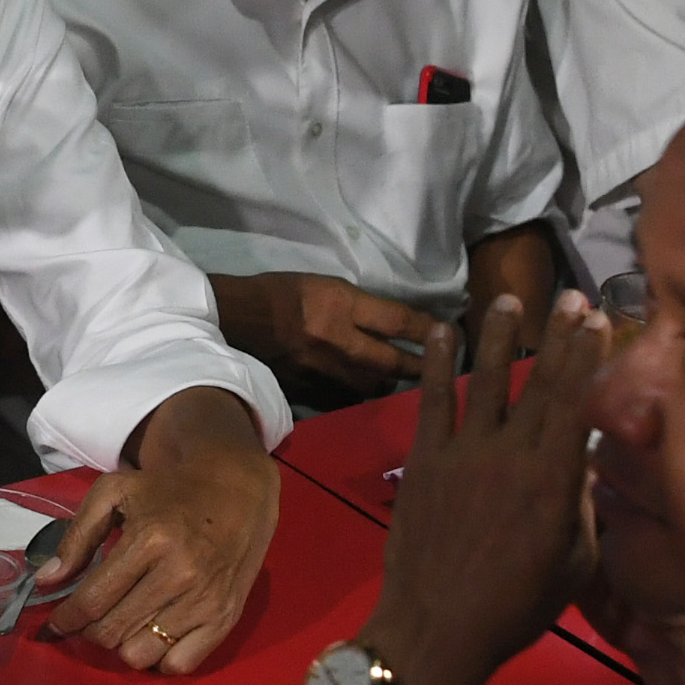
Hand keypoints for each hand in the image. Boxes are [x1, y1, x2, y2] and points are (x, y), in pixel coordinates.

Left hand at [46, 398, 277, 673]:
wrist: (236, 489)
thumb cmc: (168, 491)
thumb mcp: (114, 493)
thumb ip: (77, 536)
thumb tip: (46, 582)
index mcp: (150, 539)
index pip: (93, 600)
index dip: (65, 619)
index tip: (55, 623)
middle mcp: (180, 575)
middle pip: (112, 632)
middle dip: (90, 631)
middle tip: (90, 618)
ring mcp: (206, 601)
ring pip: (140, 655)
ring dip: (121, 644)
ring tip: (122, 622)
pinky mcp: (226, 619)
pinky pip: (179, 665)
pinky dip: (158, 658)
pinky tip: (152, 635)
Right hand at [218, 272, 446, 392]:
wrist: (235, 321)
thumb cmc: (282, 294)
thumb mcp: (327, 286)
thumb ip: (361, 306)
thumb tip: (396, 324)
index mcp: (339, 307)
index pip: (397, 321)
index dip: (427, 328)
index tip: (449, 332)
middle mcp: (336, 342)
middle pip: (392, 362)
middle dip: (421, 365)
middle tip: (442, 367)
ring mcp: (323, 372)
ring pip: (373, 386)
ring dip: (392, 383)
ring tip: (406, 381)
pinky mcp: (309, 391)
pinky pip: (346, 399)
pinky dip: (361, 395)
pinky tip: (368, 393)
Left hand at [359, 294, 604, 684]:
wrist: (438, 631)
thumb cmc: (516, 608)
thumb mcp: (574, 564)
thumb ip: (582, 506)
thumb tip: (586, 462)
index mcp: (553, 480)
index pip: (576, 402)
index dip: (587, 356)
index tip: (597, 319)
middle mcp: (510, 453)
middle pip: (539, 382)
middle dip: (557, 335)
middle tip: (570, 295)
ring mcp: (462, 452)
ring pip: (485, 380)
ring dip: (498, 336)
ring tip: (507, 300)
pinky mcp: (424, 460)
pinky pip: (431, 400)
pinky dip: (434, 363)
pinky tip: (440, 331)